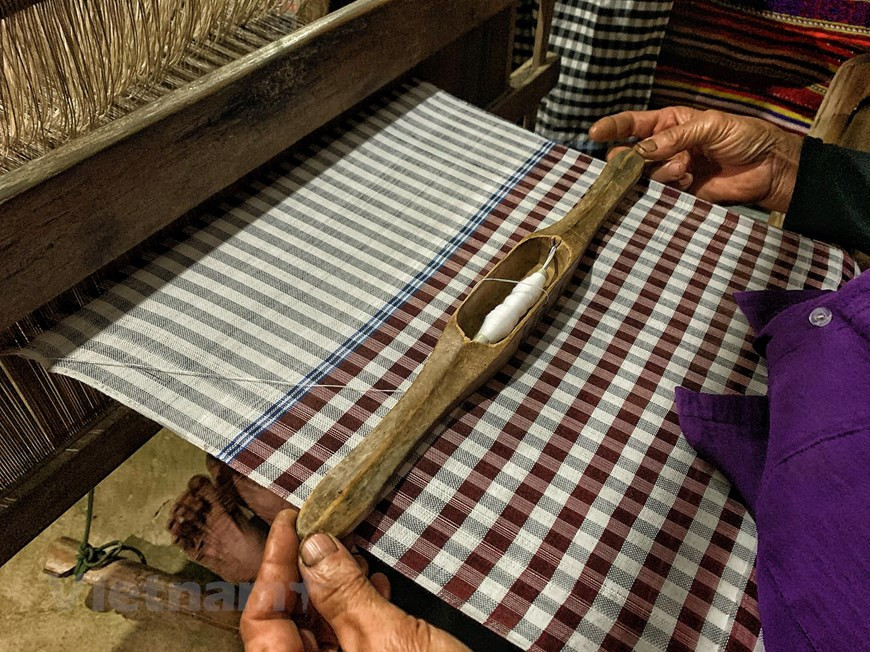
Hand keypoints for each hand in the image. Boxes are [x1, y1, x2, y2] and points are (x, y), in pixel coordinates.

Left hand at [241, 510, 469, 651]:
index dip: (272, 566)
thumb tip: (315, 547)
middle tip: (321, 531)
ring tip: (350, 554)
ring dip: (331, 589)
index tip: (289, 524)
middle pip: (285, 625)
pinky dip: (354, 610)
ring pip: (316, 633)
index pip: (260, 621)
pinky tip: (373, 586)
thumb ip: (344, 594)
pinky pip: (344, 644)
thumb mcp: (387, 639)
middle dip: (303, 574)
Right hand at [588, 107, 802, 211]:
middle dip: (630, 159)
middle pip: (631, 154)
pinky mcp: (680, 192)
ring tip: (684, 170)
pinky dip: (671, 187)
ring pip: (646, 174)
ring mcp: (672, 170)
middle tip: (633, 164)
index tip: (594, 133)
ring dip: (661, 172)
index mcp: (671, 122)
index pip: (633, 124)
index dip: (613, 127)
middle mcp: (666, 146)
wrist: (769, 168)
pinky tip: (689, 181)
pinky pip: (661, 192)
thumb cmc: (744, 137)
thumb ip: (674, 137)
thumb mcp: (710, 126)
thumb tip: (642, 151)